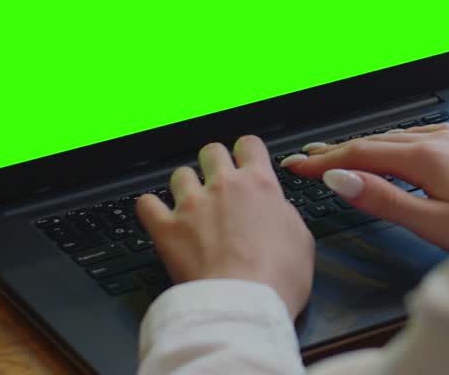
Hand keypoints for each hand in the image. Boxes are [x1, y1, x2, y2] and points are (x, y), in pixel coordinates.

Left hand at [136, 135, 313, 318]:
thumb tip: (277, 210)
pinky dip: (150, 208)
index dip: (246, 152)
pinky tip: (157, 216)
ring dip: (184, 186)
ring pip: (180, 174)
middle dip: (214, 163)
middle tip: (217, 183)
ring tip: (189, 204)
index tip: (245, 162)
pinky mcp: (167, 228)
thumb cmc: (277, 278)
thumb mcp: (302, 241)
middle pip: (212, 151)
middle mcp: (224, 186)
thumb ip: (286, 215)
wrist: (244, 303)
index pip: (249, 145)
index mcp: (260, 185)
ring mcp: (193, 205)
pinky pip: (146, 204)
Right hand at [283, 124, 448, 251]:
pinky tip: (386, 152)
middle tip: (305, 157)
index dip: (324, 160)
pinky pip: (414, 137)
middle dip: (337, 149)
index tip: (296, 164)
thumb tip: (343, 180)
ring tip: (335, 153)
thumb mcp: (435, 222)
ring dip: (361, 145)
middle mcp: (438, 138)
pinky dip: (388, 144)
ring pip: (394, 137)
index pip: (360, 152)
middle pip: (374, 140)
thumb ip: (385, 199)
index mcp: (425, 155)